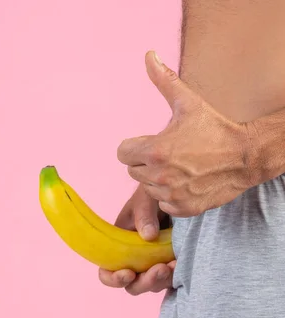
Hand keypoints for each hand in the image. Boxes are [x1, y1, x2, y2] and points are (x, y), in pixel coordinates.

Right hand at [98, 184, 175, 295]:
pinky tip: (180, 262)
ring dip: (162, 279)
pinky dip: (174, 276)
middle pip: (132, 284)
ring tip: (175, 263)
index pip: (107, 271)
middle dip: (144, 282)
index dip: (113, 278)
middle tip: (160, 269)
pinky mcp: (169, 263)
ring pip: (152, 285)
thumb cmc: (152, 193)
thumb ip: (144, 215)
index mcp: (117, 245)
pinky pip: (169, 279)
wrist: (175, 192)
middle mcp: (132, 258)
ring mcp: (151, 262)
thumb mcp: (145, 199)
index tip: (128, 273)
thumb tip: (148, 236)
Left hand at [117, 51, 254, 217]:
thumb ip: (163, 80)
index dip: (135, 146)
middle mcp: (160, 175)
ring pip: (147, 188)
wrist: (247, 155)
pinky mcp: (182, 209)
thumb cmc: (214, 127)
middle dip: (146, 161)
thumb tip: (148, 55)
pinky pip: (162, 203)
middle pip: (133, 170)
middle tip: (171, 153)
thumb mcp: (187, 103)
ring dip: (158, 179)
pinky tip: (187, 182)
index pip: (122, 153)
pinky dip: (170, 195)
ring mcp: (171, 195)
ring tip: (181, 166)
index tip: (152, 143)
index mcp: (156, 150)